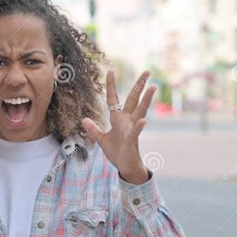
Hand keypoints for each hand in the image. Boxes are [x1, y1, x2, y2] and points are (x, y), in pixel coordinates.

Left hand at [81, 70, 155, 184]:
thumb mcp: (101, 139)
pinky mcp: (132, 140)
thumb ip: (93, 129)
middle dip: (139, 85)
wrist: (125, 167)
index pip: (114, 99)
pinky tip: (144, 120)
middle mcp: (127, 121)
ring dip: (146, 100)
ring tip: (153, 87)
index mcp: (118, 119)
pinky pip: (136, 132)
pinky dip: (139, 126)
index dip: (111, 85)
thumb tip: (84, 119)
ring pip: (140, 111)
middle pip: (133, 99)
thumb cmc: (116, 152)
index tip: (111, 70)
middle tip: (147, 71)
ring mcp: (131, 129)